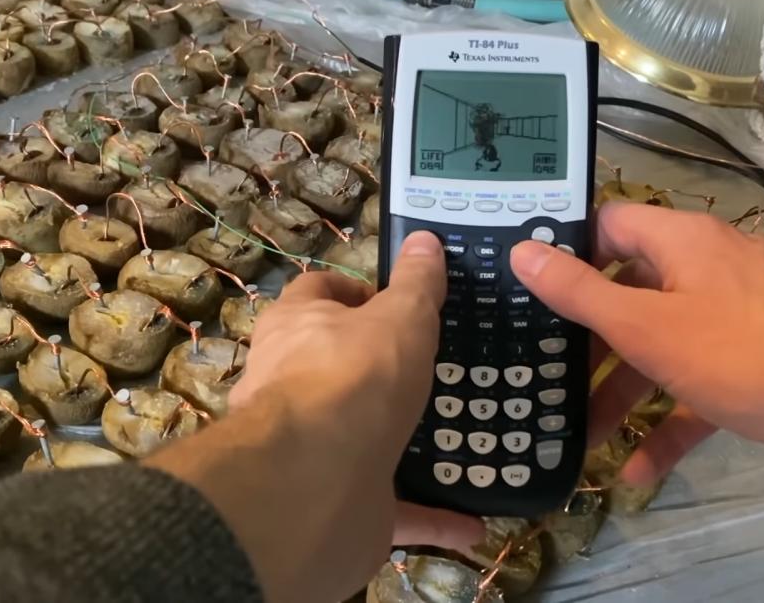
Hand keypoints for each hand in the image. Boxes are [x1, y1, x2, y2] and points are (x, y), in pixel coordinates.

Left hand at [148, 232, 481, 602]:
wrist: (314, 481)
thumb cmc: (354, 376)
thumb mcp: (399, 316)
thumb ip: (415, 284)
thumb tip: (424, 240)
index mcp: (295, 327)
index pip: (317, 293)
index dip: (357, 292)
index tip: (402, 303)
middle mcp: (290, 385)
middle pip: (332, 367)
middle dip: (378, 372)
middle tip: (436, 370)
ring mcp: (310, 449)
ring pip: (359, 441)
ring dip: (401, 446)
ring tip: (460, 441)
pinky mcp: (334, 502)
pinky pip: (390, 508)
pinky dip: (430, 515)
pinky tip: (473, 523)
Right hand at [511, 203, 763, 500]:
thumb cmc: (743, 357)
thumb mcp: (646, 327)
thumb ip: (580, 293)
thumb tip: (522, 251)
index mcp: (683, 241)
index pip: (608, 225)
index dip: (566, 251)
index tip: (525, 290)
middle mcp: (711, 267)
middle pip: (632, 291)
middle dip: (590, 338)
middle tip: (545, 370)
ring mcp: (740, 315)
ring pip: (665, 343)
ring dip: (625, 390)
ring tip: (584, 435)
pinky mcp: (761, 359)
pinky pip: (701, 382)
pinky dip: (671, 418)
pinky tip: (638, 473)